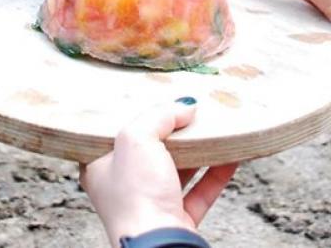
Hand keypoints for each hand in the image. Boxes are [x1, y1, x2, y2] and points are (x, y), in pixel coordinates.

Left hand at [80, 100, 237, 247]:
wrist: (159, 245)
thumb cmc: (136, 197)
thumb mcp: (137, 138)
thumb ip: (159, 116)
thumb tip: (183, 108)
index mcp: (100, 167)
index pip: (115, 133)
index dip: (134, 114)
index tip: (154, 97)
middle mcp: (124, 187)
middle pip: (151, 150)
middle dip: (173, 130)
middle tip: (190, 110)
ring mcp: (152, 203)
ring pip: (178, 169)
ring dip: (198, 149)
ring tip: (214, 127)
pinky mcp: (177, 218)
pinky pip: (200, 190)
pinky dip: (216, 173)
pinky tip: (230, 155)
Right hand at [245, 0, 330, 57]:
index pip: (277, 3)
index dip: (260, 7)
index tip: (242, 14)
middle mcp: (313, 14)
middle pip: (280, 25)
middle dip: (266, 29)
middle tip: (246, 36)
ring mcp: (320, 36)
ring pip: (289, 43)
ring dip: (278, 45)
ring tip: (259, 51)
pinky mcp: (326, 55)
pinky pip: (303, 59)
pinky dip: (292, 59)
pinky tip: (277, 62)